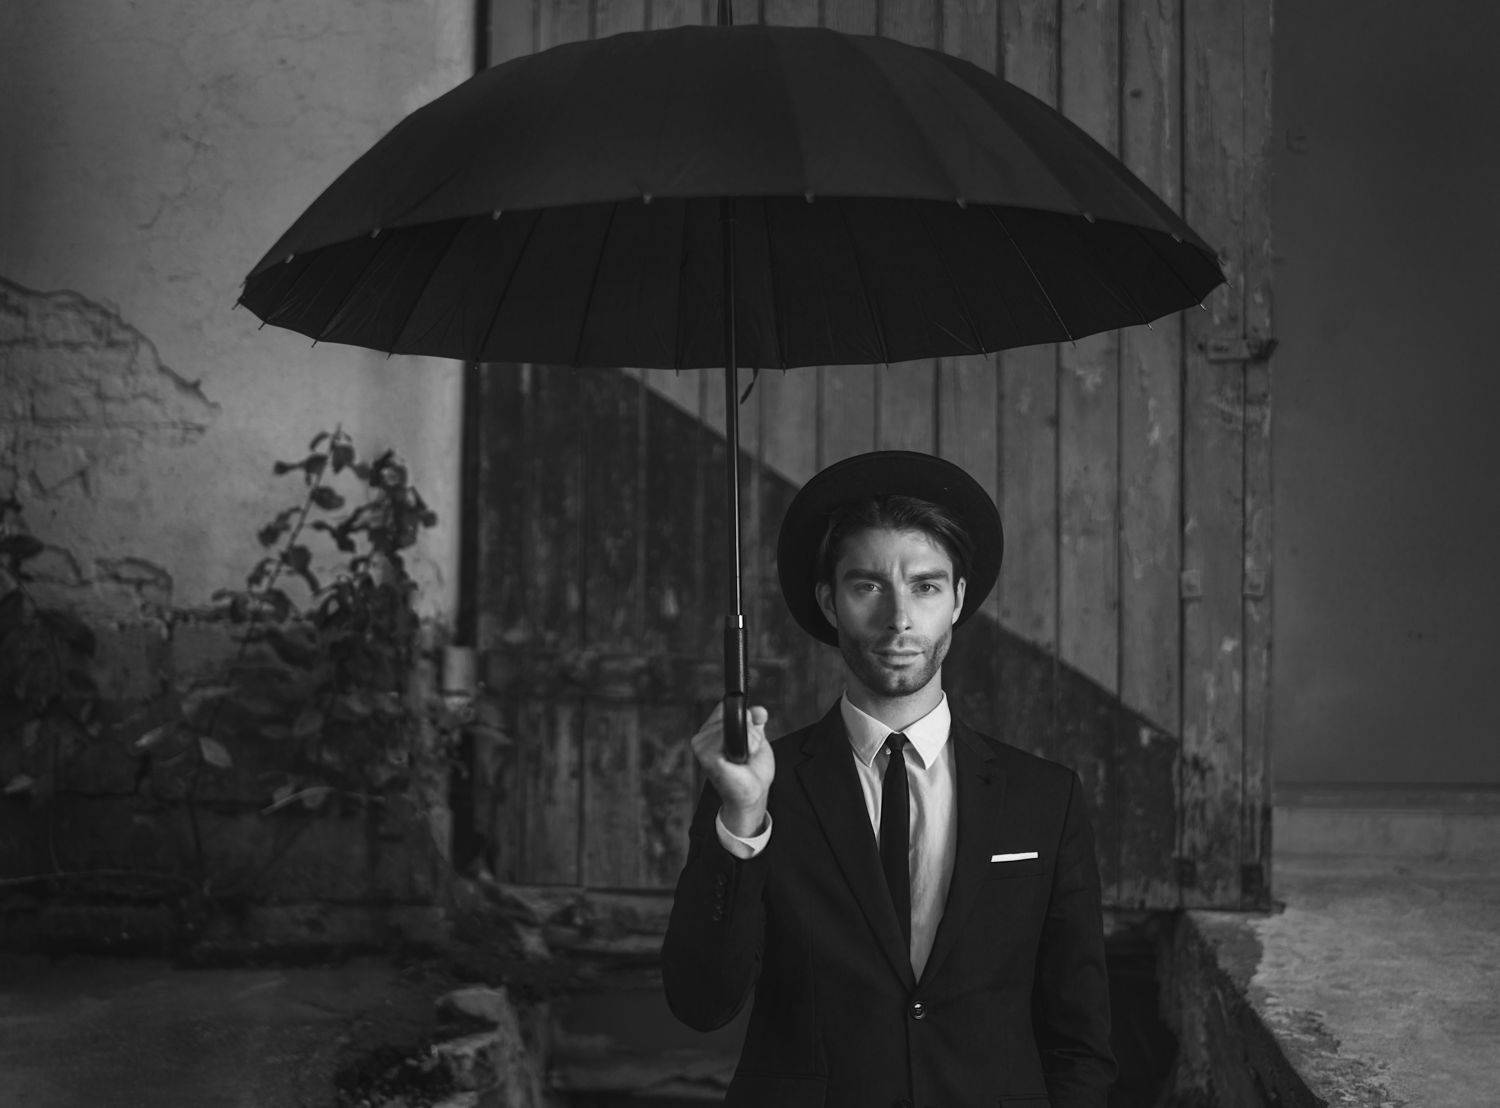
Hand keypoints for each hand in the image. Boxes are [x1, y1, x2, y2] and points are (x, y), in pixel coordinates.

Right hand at [690, 700, 773, 836]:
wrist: (752, 795)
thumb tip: (759, 710)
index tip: (752, 730)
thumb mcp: (757, 741)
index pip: (724, 708)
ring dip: (748, 740)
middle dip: (749, 729)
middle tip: (748, 751)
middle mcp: (702, 738)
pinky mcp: (706, 756)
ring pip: (730, 724)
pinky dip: (743, 746)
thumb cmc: (751, 773)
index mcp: (711, 733)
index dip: (743, 715)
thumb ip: (755, 723)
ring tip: (743, 757)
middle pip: (730, 713)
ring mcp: (701, 746)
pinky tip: (738, 760)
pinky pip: (727, 736)